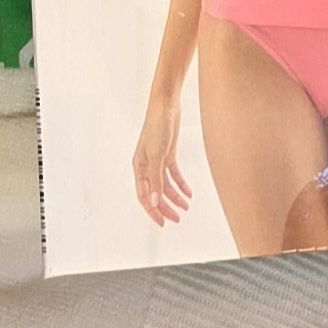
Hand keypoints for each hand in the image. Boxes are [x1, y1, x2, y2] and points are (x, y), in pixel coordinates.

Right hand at [131, 90, 192, 226]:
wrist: (166, 104)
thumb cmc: (157, 126)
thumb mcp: (157, 155)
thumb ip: (156, 180)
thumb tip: (155, 203)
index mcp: (139, 167)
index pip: (144, 196)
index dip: (153, 210)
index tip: (162, 223)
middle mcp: (147, 166)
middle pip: (156, 193)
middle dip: (166, 207)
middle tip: (177, 219)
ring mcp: (158, 160)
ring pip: (166, 185)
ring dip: (175, 197)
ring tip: (186, 207)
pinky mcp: (168, 154)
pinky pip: (174, 174)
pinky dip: (181, 184)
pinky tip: (189, 192)